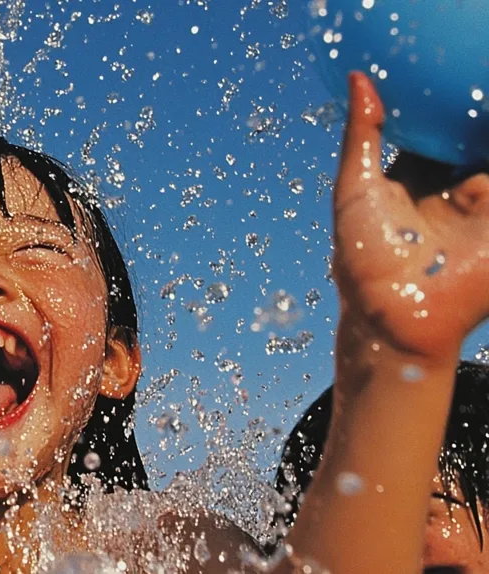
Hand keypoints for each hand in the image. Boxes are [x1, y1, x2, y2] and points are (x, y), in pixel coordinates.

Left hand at [332, 72, 488, 361]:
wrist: (397, 313)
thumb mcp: (355, 185)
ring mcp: (480, 204)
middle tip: (474, 67)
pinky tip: (486, 137)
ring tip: (483, 83)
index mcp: (412, 178)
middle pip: (467, 136)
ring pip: (483, 151)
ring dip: (482, 127)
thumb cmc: (363, 254)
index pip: (432, 129)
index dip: (437, 101)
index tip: (439, 66)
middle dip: (471, 108)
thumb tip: (359, 77)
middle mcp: (449, 188)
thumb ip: (364, 134)